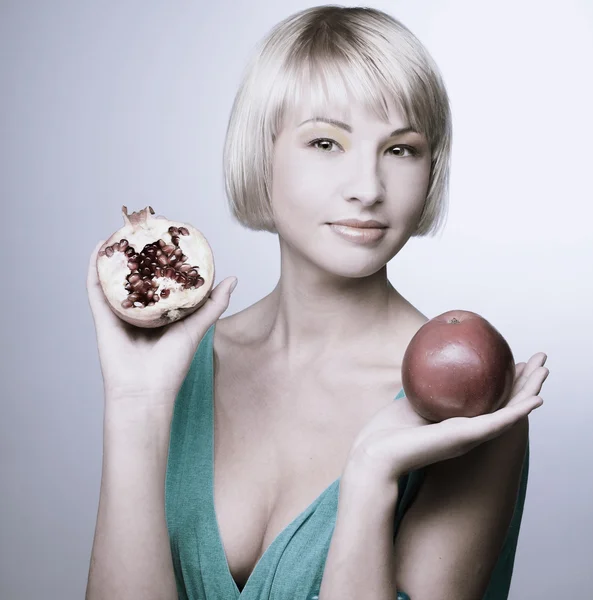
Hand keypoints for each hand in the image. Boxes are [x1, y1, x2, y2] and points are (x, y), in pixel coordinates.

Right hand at [87, 240, 237, 405]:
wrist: (144, 391)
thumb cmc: (172, 365)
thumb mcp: (196, 328)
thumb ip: (213, 305)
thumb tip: (232, 278)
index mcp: (161, 314)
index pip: (163, 279)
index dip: (166, 258)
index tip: (172, 237)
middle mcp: (140, 311)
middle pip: (140, 275)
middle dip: (142, 251)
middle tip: (148, 226)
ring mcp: (120, 313)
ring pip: (117, 277)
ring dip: (119, 254)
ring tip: (125, 230)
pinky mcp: (103, 317)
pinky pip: (96, 288)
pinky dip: (96, 267)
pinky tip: (102, 247)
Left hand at [345, 354, 548, 482]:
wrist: (375, 454)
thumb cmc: (386, 431)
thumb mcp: (410, 401)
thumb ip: (423, 387)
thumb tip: (427, 362)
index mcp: (457, 422)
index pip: (488, 399)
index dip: (504, 382)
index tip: (515, 362)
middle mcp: (469, 429)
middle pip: (504, 403)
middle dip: (524, 382)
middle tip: (540, 361)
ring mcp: (470, 435)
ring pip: (510, 412)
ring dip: (531, 391)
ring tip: (546, 371)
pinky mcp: (467, 437)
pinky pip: (500, 422)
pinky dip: (520, 410)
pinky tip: (537, 398)